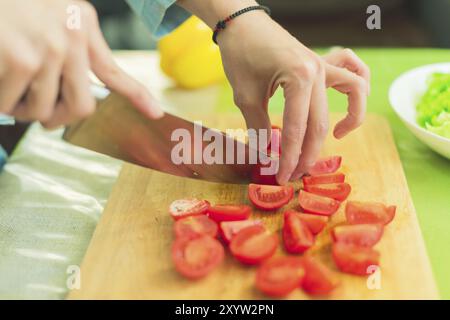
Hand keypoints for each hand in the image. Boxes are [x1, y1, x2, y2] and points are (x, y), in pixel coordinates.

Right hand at [0, 0, 162, 127]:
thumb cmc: (13, 3)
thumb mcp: (56, 13)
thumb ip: (73, 46)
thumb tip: (80, 94)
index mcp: (83, 25)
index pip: (114, 71)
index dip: (138, 96)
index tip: (156, 113)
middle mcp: (72, 37)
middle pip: (81, 107)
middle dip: (57, 118)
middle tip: (39, 112)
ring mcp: (48, 48)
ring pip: (43, 111)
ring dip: (23, 110)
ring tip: (11, 90)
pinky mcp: (19, 58)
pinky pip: (10, 104)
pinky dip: (2, 102)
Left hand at [179, 0, 369, 184]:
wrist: (242, 23)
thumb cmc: (241, 55)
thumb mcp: (245, 97)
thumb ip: (260, 128)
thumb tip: (268, 156)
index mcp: (299, 78)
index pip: (296, 129)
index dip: (289, 158)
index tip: (282, 177)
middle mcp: (319, 71)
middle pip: (321, 122)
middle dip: (308, 152)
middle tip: (295, 172)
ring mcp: (324, 64)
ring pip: (351, 96)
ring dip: (349, 121)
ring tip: (337, 138)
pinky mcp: (322, 62)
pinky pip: (353, 72)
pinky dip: (358, 90)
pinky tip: (347, 106)